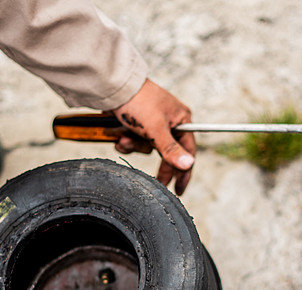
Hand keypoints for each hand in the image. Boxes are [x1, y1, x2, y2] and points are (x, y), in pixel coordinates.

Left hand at [111, 79, 195, 194]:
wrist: (113, 86)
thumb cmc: (139, 101)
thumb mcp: (156, 129)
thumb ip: (171, 150)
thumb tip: (188, 165)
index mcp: (181, 120)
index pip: (187, 151)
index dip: (183, 172)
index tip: (178, 189)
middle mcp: (170, 122)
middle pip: (166, 152)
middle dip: (153, 159)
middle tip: (155, 182)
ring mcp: (152, 123)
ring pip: (147, 147)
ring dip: (134, 147)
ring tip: (124, 139)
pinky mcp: (137, 124)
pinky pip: (136, 141)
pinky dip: (127, 142)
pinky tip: (119, 137)